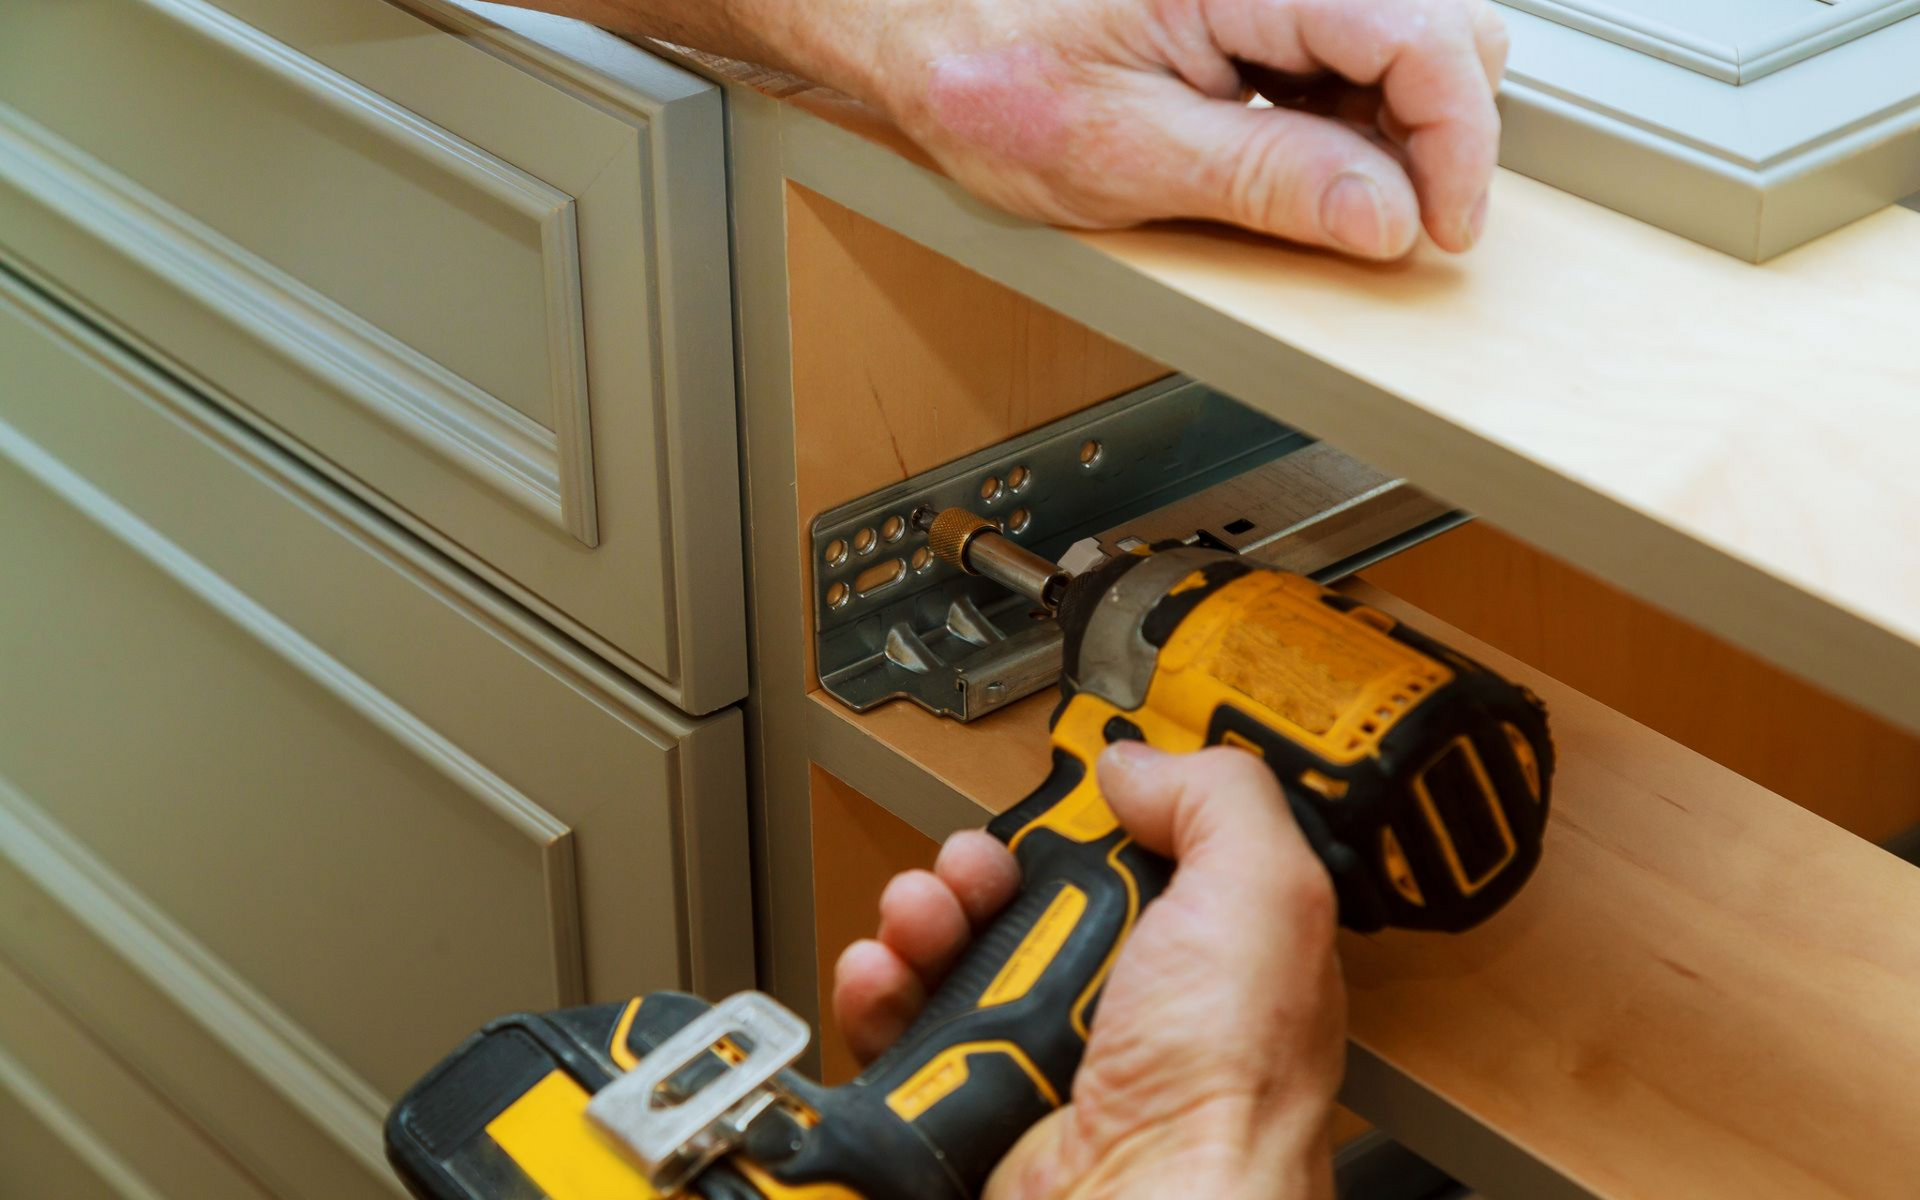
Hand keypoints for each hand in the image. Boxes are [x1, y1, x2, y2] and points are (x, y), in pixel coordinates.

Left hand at [799, 0, 1507, 257]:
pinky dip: (1354, 117)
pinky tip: (1308, 165)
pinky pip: (1351, 52)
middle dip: (1440, 133)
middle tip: (1396, 227)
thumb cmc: (994, 79)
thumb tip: (1387, 218)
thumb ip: (1269, 181)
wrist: (927, 37)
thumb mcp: (1127, 156)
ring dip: (1399, 129)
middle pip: (1440, 27)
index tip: (1443, 228)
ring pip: (1408, 40)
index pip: (1420, 36)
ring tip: (1336, 200)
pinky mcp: (1259, 6)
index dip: (1457, 141)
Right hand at [833, 743, 1347, 1199]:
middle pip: (1030, 899)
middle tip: (982, 867)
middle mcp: (1126, 1009)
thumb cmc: (1228, 1092)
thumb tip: (1139, 764)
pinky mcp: (970, 1098)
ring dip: (923, 915)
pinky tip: (887, 971)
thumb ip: (1219, 802)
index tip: (1061, 797)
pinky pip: (900, 1024)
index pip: (1135, 860)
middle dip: (988, 864)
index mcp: (1206, 956)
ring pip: (956, 953)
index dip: (1093, 822)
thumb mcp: (1263, 897)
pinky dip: (879, 986)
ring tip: (925, 916)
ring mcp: (1043, 1055)